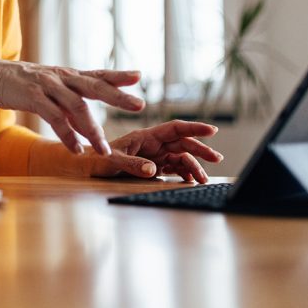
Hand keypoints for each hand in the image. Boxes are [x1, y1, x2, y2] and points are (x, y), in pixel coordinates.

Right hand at [0, 61, 144, 155]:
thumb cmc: (25, 83)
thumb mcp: (51, 86)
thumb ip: (70, 100)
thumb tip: (88, 120)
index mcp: (69, 75)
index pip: (98, 74)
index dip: (118, 75)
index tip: (139, 76)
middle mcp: (62, 77)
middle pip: (95, 86)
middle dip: (118, 96)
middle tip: (139, 105)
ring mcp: (48, 86)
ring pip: (77, 107)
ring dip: (92, 130)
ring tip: (104, 149)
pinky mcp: (34, 97)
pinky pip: (55, 118)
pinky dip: (67, 135)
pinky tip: (76, 149)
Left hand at [92, 120, 222, 182]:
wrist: (90, 166)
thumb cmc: (99, 159)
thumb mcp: (114, 161)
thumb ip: (134, 164)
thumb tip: (154, 169)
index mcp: (146, 136)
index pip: (174, 128)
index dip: (194, 127)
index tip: (212, 130)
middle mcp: (153, 144)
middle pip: (182, 143)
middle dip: (200, 149)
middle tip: (217, 158)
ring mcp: (155, 155)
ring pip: (181, 157)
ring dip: (194, 166)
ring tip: (204, 179)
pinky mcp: (154, 166)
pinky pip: (174, 168)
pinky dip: (184, 173)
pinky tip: (192, 180)